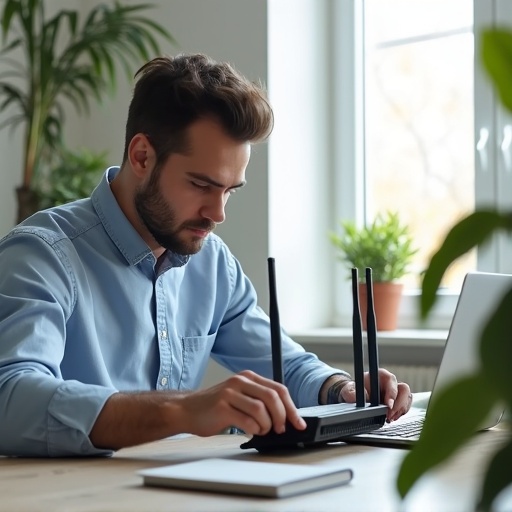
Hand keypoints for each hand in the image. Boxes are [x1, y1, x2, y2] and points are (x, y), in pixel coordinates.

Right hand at [176, 370, 306, 436]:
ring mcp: (230, 393)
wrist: (187, 409)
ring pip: (261, 409)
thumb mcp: (240, 396)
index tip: (298, 423)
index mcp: (248, 377)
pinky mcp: (222, 407)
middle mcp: (240, 381)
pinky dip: (254, 429)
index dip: (292, 408)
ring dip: (266, 425)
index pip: (278, 389)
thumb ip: (259, 401)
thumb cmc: (216, 406)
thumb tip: (285, 417)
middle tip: (280, 429)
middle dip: (282, 417)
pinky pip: (247, 420)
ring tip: (261, 430)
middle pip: (273, 397)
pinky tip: (251, 431)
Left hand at [323, 369, 412, 421]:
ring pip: (407, 399)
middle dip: (399, 405)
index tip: (388, 405)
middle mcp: (390, 382)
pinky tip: (391, 418)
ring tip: (390, 419)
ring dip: (400, 410)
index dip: (392, 393)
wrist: (355, 398)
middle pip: (404, 390)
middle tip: (389, 416)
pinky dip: (400, 414)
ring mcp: (396, 392)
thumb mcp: (349, 390)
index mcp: (381, 375)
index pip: (391, 380)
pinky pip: (406, 406)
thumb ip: (351, 393)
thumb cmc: (354, 391)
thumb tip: (356, 397)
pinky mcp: (398, 401)